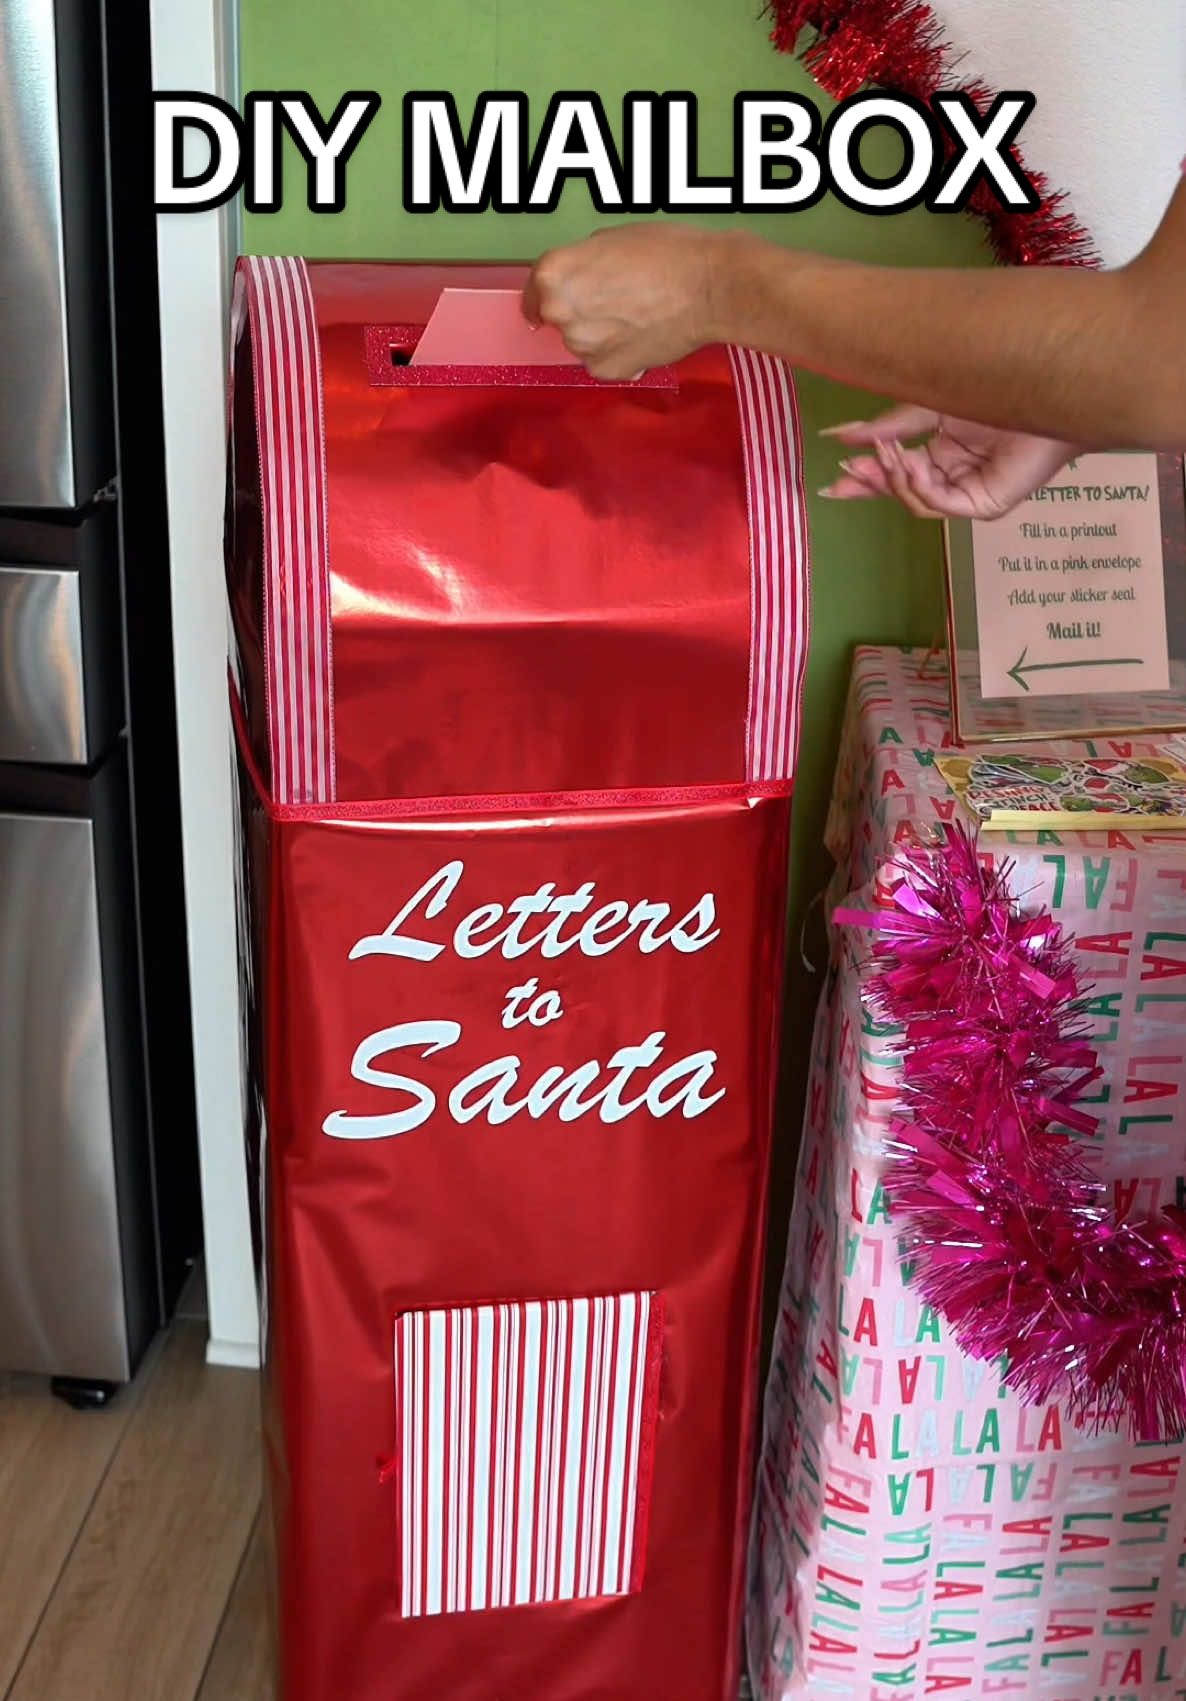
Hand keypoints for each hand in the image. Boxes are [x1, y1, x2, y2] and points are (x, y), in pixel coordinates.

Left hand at [523, 224, 726, 379]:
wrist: (709, 289)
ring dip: (598, 334)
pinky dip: (616, 354)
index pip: (534, 290)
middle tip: (613, 300)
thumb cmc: (666, 252)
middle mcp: (560, 314)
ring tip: (635, 317)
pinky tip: (642, 336)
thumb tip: (581, 280)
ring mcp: (583, 347)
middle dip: (578, 311)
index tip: (554, 297)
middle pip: (558, 317)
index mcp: (554, 275)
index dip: (545, 293)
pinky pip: (602, 362)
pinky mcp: (607, 370)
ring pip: (582, 341)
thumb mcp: (612, 239)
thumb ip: (583, 262)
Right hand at [819, 405, 1078, 519]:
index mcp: (940, 457)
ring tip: (886, 453)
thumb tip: (840, 434)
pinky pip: (941, 504)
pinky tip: (910, 466)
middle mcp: (954, 479)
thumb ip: (889, 424)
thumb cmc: (996, 388)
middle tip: (846, 477)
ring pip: (916, 501)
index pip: (896, 474)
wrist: (1042, 385)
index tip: (834, 483)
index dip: (866, 478)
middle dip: (873, 484)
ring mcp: (969, 495)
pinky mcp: (985, 505)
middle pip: (901, 492)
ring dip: (894, 478)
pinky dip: (920, 487)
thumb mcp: (930, 406)